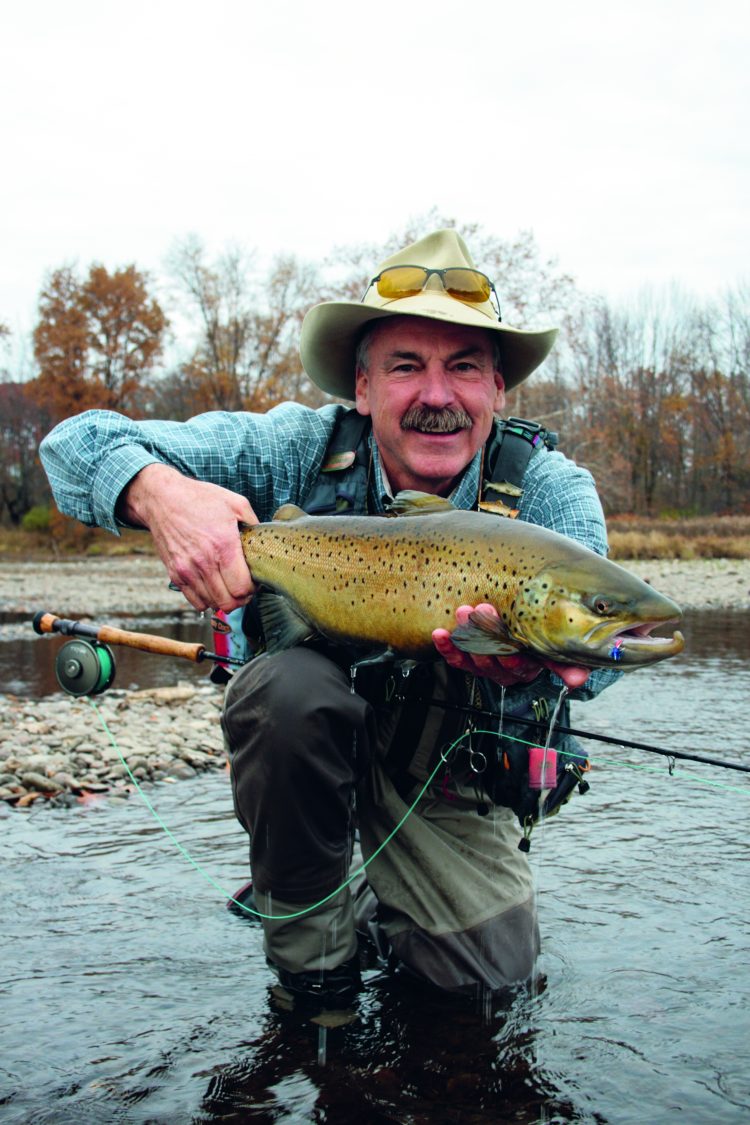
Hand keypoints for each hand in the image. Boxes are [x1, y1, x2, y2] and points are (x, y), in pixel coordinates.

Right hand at [119, 463, 257, 612]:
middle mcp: (204, 562)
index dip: (253, 589)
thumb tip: (264, 541)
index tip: (254, 581)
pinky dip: (207, 600)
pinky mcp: (175, 573)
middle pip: (228, 602)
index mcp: (224, 545)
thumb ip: (254, 524)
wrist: (162, 498)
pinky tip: (213, 587)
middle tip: (245, 588)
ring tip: (229, 587)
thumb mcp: (236, 503)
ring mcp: (187, 570)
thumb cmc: (200, 499)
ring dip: (225, 600)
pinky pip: (195, 601)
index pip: (242, 588)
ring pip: (213, 604)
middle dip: (242, 599)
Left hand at [432, 604, 591, 689]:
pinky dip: (446, 646)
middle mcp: (504, 669)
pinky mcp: (465, 656)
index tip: (510, 646)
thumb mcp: (556, 647)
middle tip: (483, 610)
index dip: (513, 659)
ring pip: (472, 656)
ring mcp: (483, 663)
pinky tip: (439, 633)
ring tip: (462, 612)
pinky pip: (454, 655)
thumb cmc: (544, 633)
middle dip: (487, 636)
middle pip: (492, 659)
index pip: (519, 667)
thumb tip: (579, 679)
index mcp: (527, 667)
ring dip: (465, 636)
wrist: (527, 621)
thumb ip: (567, 663)